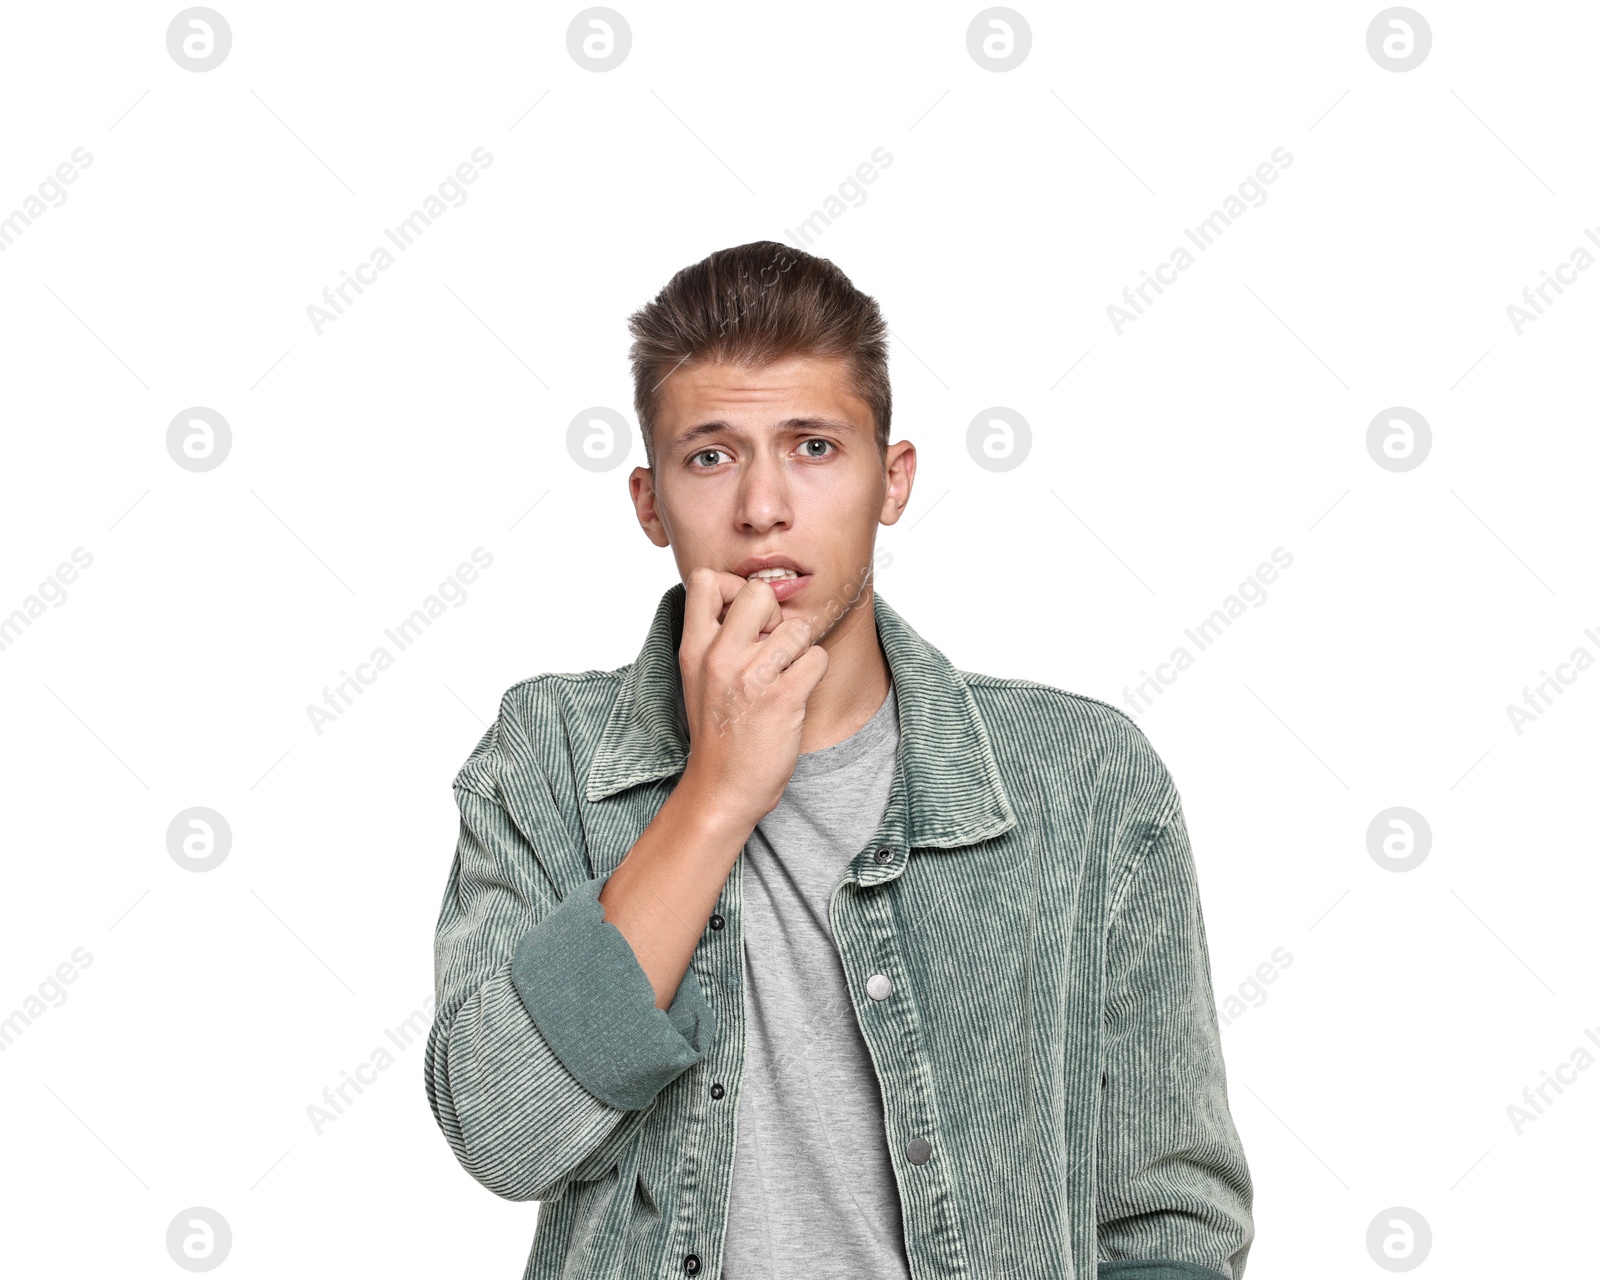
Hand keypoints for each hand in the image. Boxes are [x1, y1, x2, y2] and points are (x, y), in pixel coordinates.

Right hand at [676, 566, 828, 826]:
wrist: (722, 789)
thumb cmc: (717, 732)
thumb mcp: (698, 677)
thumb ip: (716, 637)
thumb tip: (754, 598)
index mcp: (694, 648)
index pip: (707, 581)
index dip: (735, 587)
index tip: (745, 616)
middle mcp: (719, 657)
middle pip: (760, 592)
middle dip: (775, 613)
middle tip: (772, 644)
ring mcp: (751, 677)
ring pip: (797, 627)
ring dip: (799, 649)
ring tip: (785, 674)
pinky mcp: (782, 698)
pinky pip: (816, 657)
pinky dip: (814, 672)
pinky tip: (797, 692)